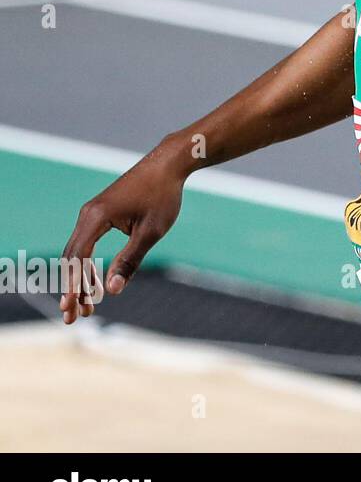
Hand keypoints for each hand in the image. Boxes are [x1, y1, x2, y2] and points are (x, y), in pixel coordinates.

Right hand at [59, 143, 186, 323]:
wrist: (168, 165)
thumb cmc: (163, 196)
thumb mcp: (151, 232)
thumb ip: (129, 260)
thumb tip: (111, 290)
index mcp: (95, 218)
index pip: (77, 259)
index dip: (75, 287)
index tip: (74, 310)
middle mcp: (87, 215)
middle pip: (72, 258)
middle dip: (73, 288)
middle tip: (75, 316)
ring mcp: (91, 213)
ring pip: (77, 252)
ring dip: (80, 278)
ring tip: (87, 305)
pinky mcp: (99, 213)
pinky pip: (86, 243)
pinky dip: (87, 263)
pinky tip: (95, 281)